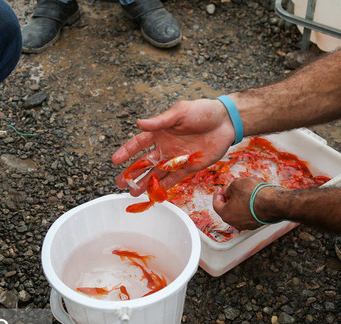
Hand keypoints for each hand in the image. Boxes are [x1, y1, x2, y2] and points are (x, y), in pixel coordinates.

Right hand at [112, 99, 236, 195]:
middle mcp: (165, 147)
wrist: (226, 122)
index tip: (115, 161)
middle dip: (132, 173)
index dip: (127, 152)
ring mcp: (176, 158)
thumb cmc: (203, 112)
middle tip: (120, 183)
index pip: (139, 143)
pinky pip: (173, 179)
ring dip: (144, 183)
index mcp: (160, 132)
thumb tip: (139, 123)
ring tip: (132, 193)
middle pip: (144, 162)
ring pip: (156, 173)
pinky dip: (163, 187)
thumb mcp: (180, 112)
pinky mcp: (188, 167)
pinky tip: (153, 194)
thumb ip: (160, 121)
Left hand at [213, 177, 266, 229]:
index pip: (216, 204)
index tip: (218, 189)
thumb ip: (229, 188)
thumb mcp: (237, 184)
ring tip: (242, 194)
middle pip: (227, 211)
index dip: (217, 195)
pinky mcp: (257, 224)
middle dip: (227, 200)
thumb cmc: (255, 194)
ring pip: (238, 214)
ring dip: (238, 204)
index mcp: (226, 214)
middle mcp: (235, 222)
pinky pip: (248, 216)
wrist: (274, 203)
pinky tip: (252, 200)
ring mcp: (246, 225)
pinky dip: (247, 208)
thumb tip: (229, 191)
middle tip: (229, 192)